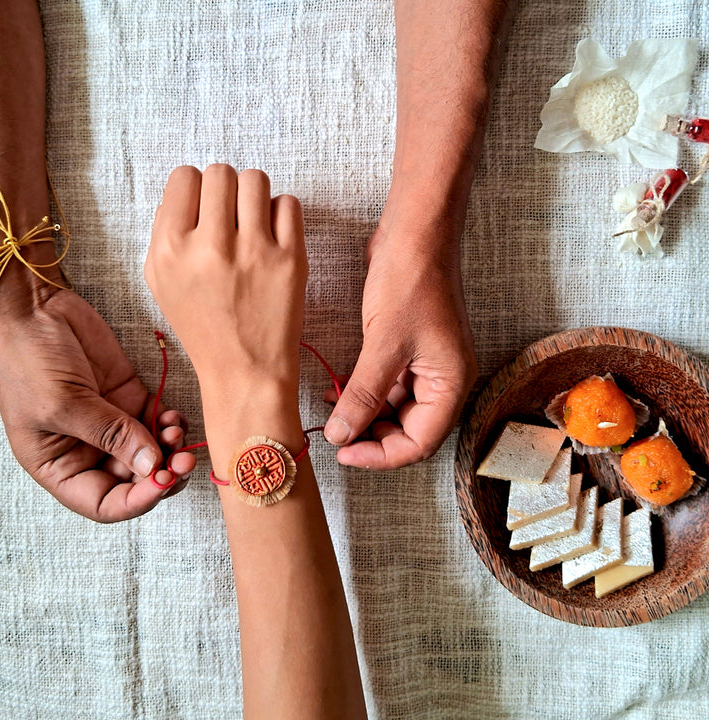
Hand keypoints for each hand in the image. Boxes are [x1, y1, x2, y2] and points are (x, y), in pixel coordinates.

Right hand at [0, 289, 194, 521]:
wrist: (33, 307)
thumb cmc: (28, 358)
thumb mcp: (64, 404)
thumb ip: (111, 436)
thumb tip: (153, 466)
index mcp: (60, 466)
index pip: (105, 504)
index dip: (137, 500)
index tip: (162, 481)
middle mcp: (88, 451)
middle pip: (137, 481)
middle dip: (163, 474)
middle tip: (183, 459)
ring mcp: (113, 424)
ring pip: (154, 453)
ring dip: (171, 449)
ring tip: (175, 430)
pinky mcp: (131, 398)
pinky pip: (159, 422)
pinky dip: (173, 424)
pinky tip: (174, 416)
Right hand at [144, 164, 306, 392]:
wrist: (245, 370)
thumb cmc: (204, 327)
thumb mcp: (161, 282)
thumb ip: (165, 231)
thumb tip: (185, 191)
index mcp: (171, 250)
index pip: (184, 176)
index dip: (196, 188)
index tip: (205, 208)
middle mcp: (210, 246)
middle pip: (221, 172)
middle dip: (226, 190)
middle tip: (231, 217)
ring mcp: (254, 251)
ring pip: (256, 180)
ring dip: (254, 196)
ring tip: (253, 223)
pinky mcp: (290, 259)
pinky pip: (288, 203)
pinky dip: (281, 214)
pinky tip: (274, 237)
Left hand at [323, 227, 476, 468]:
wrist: (415, 232)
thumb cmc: (411, 280)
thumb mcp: (383, 343)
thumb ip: (362, 394)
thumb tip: (341, 434)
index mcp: (451, 384)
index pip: (419, 443)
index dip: (380, 455)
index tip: (344, 453)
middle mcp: (443, 380)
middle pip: (408, 430)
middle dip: (371, 437)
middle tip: (335, 436)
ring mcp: (426, 365)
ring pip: (394, 410)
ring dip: (364, 416)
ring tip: (333, 415)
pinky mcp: (408, 351)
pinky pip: (387, 386)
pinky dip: (364, 394)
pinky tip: (338, 392)